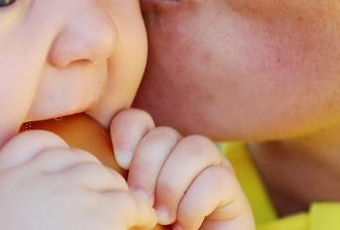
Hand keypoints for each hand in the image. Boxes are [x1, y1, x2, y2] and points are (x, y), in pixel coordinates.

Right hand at [0, 129, 158, 229]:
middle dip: (92, 183)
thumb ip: (20, 199)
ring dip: (116, 199)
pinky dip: (138, 215)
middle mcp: (31, 179)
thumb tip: (55, 196)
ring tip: (121, 221)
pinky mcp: (97, 213)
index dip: (57, 158)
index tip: (65, 184)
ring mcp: (65, 192)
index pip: (32, 143)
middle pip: (76, 159)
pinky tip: (138, 227)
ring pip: (106, 177)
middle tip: (100, 213)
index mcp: (2, 185)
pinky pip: (129, 201)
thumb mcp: (0, 223)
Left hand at [111, 109, 254, 229]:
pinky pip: (216, 177)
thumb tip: (106, 165)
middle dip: (147, 167)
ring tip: (163, 218)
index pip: (137, 120)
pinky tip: (186, 224)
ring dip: (172, 185)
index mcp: (153, 156)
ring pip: (194, 147)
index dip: (128, 130)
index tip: (120, 161)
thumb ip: (122, 186)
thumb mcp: (132, 210)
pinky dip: (194, 204)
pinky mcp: (233, 190)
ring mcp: (210, 170)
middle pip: (163, 134)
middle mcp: (182, 156)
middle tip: (141, 202)